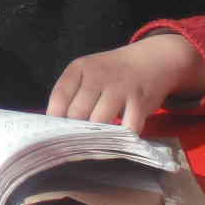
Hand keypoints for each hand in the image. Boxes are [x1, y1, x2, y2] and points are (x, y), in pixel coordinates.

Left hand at [46, 33, 204, 132]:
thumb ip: (72, 93)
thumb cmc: (112, 72)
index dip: (55, 118)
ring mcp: (119, 88)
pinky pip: (127, 127)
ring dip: (96, 135)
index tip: (54, 132)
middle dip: (75, 130)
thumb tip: (56, 122)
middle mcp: (97, 76)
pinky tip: (117, 139)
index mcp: (79, 68)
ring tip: (94, 143)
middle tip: (76, 142)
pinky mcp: (139, 102)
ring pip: (99, 121)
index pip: (59, 97)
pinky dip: (121, 137)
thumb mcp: (87, 72)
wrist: (150, 60)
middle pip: (77, 113)